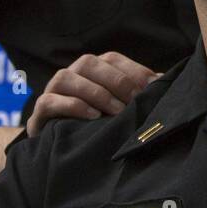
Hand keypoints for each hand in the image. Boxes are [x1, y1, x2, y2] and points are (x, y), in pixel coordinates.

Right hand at [25, 52, 160, 137]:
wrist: (62, 148)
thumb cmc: (97, 123)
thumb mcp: (120, 107)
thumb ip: (139, 93)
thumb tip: (167, 83)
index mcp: (92, 69)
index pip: (113, 59)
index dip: (133, 70)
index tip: (153, 87)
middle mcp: (72, 74)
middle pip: (90, 63)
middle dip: (117, 81)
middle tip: (136, 101)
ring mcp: (53, 90)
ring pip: (67, 77)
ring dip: (95, 92)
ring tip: (116, 111)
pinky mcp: (40, 111)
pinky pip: (50, 101)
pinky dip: (72, 106)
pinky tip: (92, 116)